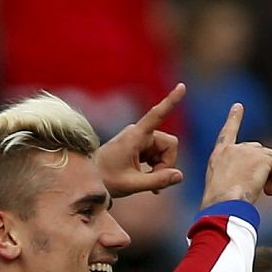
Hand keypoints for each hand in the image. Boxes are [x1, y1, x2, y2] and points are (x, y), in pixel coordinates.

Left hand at [95, 83, 185, 197]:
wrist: (89, 180)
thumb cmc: (105, 179)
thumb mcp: (132, 184)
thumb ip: (157, 181)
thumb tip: (179, 175)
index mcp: (135, 136)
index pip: (156, 115)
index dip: (171, 101)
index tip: (182, 86)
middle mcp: (139, 133)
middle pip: (169, 145)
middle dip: (166, 163)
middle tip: (154, 183)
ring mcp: (140, 139)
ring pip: (166, 151)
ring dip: (161, 168)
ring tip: (147, 182)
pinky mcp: (141, 146)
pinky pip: (159, 155)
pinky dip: (157, 168)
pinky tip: (148, 179)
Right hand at [200, 103, 271, 207]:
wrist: (224, 202)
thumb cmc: (220, 203)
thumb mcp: (220, 186)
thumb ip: (233, 177)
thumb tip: (251, 182)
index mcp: (219, 154)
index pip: (228, 132)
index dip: (234, 118)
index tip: (238, 106)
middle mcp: (234, 149)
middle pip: (256, 150)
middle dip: (262, 167)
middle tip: (265, 189)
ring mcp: (248, 151)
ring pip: (269, 158)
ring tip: (270, 192)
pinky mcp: (263, 159)